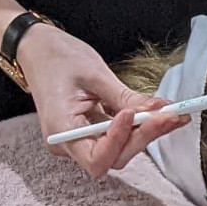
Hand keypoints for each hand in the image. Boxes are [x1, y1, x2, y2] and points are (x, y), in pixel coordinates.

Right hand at [16, 24, 187, 179]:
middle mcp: (66, 144)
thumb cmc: (56, 56)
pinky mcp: (86, 132)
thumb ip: (126, 97)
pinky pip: (114, 137)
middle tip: (170, 115)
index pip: (97, 158)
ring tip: (169, 113)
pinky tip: (155, 113)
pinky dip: (135, 126)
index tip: (135, 114)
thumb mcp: (94, 73)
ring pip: (117, 149)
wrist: (35, 48)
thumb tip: (160, 110)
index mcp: (60, 130)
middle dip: (142, 136)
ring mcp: (76, 140)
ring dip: (144, 132)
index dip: (120, 141)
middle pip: (113, 156)